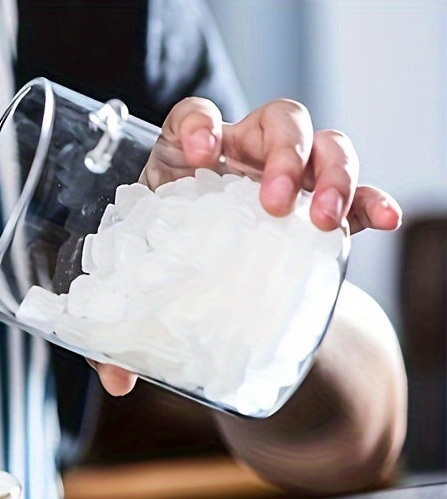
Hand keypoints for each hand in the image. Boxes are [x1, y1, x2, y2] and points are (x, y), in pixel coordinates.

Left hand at [94, 97, 402, 396]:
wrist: (208, 287)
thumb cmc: (163, 274)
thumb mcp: (135, 296)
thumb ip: (117, 331)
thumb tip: (117, 382)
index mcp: (186, 164)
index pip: (194, 117)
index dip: (201, 122)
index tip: (203, 151)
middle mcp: (242, 158)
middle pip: (277, 121)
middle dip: (284, 152)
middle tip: (274, 202)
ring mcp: (286, 178)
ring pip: (324, 144)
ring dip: (332, 174)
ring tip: (323, 219)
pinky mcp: (317, 206)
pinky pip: (356, 193)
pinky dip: (371, 201)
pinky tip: (380, 222)